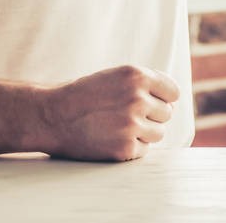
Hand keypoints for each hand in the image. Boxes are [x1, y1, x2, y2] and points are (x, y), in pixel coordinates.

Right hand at [35, 65, 179, 161]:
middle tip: (126, 116)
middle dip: (151, 116)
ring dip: (143, 133)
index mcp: (137, 75)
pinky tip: (112, 139)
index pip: (172, 92)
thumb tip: (173, 101)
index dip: (162, 98)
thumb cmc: (84, 95)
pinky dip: (131, 148)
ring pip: (158, 133)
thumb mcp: (115, 77)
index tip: (151, 103)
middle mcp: (138, 98)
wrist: (52, 116)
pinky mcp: (125, 148)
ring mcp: (132, 124)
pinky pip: (144, 150)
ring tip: (118, 127)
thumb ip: (144, 84)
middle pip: (166, 114)